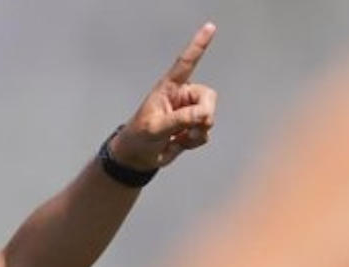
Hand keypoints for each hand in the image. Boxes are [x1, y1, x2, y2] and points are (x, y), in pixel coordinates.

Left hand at [109, 22, 218, 169]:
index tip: (210, 27)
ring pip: (209, 117)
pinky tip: (179, 142)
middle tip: (191, 128)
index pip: (186, 63)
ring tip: (177, 137)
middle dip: (204, 114)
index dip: (198, 45)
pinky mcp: (193, 126)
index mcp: (169, 88)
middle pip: (208, 97)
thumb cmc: (140, 136)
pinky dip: (195, 141)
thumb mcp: (156, 128)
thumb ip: (179, 120)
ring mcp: (189, 111)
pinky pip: (205, 132)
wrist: (139, 157)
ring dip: (196, 132)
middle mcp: (182, 96)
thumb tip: (204, 115)